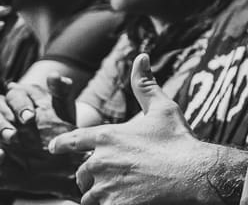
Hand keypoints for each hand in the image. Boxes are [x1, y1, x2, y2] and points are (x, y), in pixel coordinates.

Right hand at [0, 79, 80, 197]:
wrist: (59, 160)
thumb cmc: (57, 129)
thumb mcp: (63, 112)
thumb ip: (60, 92)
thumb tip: (54, 75)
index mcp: (10, 105)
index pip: (5, 99)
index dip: (16, 106)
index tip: (30, 118)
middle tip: (13, 136)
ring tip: (1, 158)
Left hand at [49, 54, 222, 204]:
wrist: (193, 172)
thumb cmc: (178, 140)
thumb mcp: (163, 108)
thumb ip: (145, 85)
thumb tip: (141, 57)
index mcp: (108, 136)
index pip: (73, 141)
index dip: (61, 145)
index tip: (54, 148)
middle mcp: (101, 161)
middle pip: (81, 173)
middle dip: (90, 176)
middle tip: (107, 177)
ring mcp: (106, 186)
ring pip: (89, 195)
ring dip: (98, 194)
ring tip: (114, 192)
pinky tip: (122, 201)